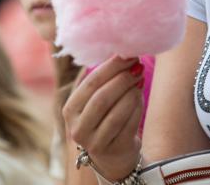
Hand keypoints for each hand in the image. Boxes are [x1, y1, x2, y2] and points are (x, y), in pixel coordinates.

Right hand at [62, 56, 144, 179]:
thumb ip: (104, 80)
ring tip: (140, 78)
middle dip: (122, 79)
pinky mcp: (113, 150)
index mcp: (69, 110)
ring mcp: (94, 142)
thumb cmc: (104, 118)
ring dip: (131, 92)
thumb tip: (125, 53)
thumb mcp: (95, 100)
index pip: (90, 84)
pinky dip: (137, 107)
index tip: (127, 55)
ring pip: (116, 113)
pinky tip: (140, 95)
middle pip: (102, 98)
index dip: (110, 68)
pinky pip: (129, 124)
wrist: (112, 155)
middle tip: (137, 66)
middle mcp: (77, 128)